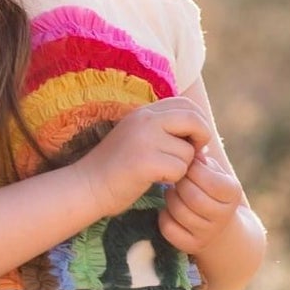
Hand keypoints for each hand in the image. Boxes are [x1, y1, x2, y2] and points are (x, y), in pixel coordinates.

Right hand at [81, 97, 210, 212]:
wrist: (87, 185)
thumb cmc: (117, 166)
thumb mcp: (139, 136)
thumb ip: (164, 129)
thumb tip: (201, 134)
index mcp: (144, 111)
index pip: (187, 104)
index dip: (198, 123)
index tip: (192, 142)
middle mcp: (145, 119)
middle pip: (194, 120)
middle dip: (201, 138)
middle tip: (193, 156)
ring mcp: (145, 139)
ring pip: (188, 151)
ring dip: (181, 166)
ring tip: (159, 171)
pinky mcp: (146, 161)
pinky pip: (179, 169)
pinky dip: (172, 179)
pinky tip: (153, 179)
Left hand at [157, 148, 243, 254]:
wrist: (219, 224)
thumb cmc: (210, 188)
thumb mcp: (213, 172)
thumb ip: (202, 161)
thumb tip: (192, 153)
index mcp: (232, 192)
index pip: (209, 180)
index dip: (192, 170)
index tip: (187, 166)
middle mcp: (224, 216)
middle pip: (193, 197)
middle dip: (179, 185)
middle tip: (176, 179)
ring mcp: (209, 233)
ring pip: (180, 212)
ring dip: (170, 199)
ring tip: (173, 192)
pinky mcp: (193, 245)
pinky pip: (169, 229)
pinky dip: (164, 217)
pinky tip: (169, 210)